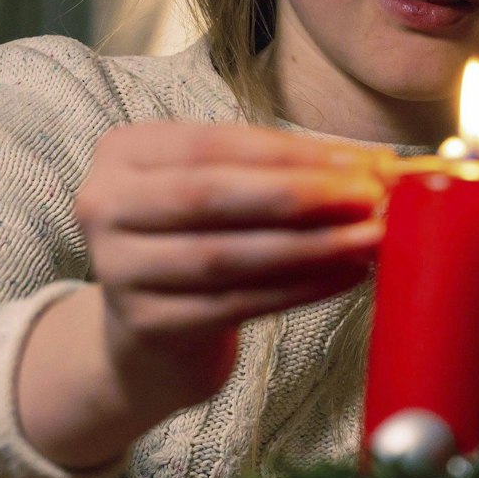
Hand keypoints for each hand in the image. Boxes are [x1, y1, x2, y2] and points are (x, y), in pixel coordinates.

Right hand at [20, 123, 388, 467]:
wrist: (151, 333)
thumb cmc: (200, 239)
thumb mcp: (226, 192)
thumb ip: (284, 172)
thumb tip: (374, 165)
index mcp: (123, 153)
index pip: (217, 144)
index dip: (293, 153)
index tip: (361, 162)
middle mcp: (104, 205)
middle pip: (212, 195)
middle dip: (300, 195)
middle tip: (369, 197)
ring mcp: (119, 269)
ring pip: (226, 254)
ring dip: (310, 245)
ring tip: (369, 239)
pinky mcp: (147, 324)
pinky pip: (236, 303)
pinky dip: (299, 289)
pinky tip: (345, 276)